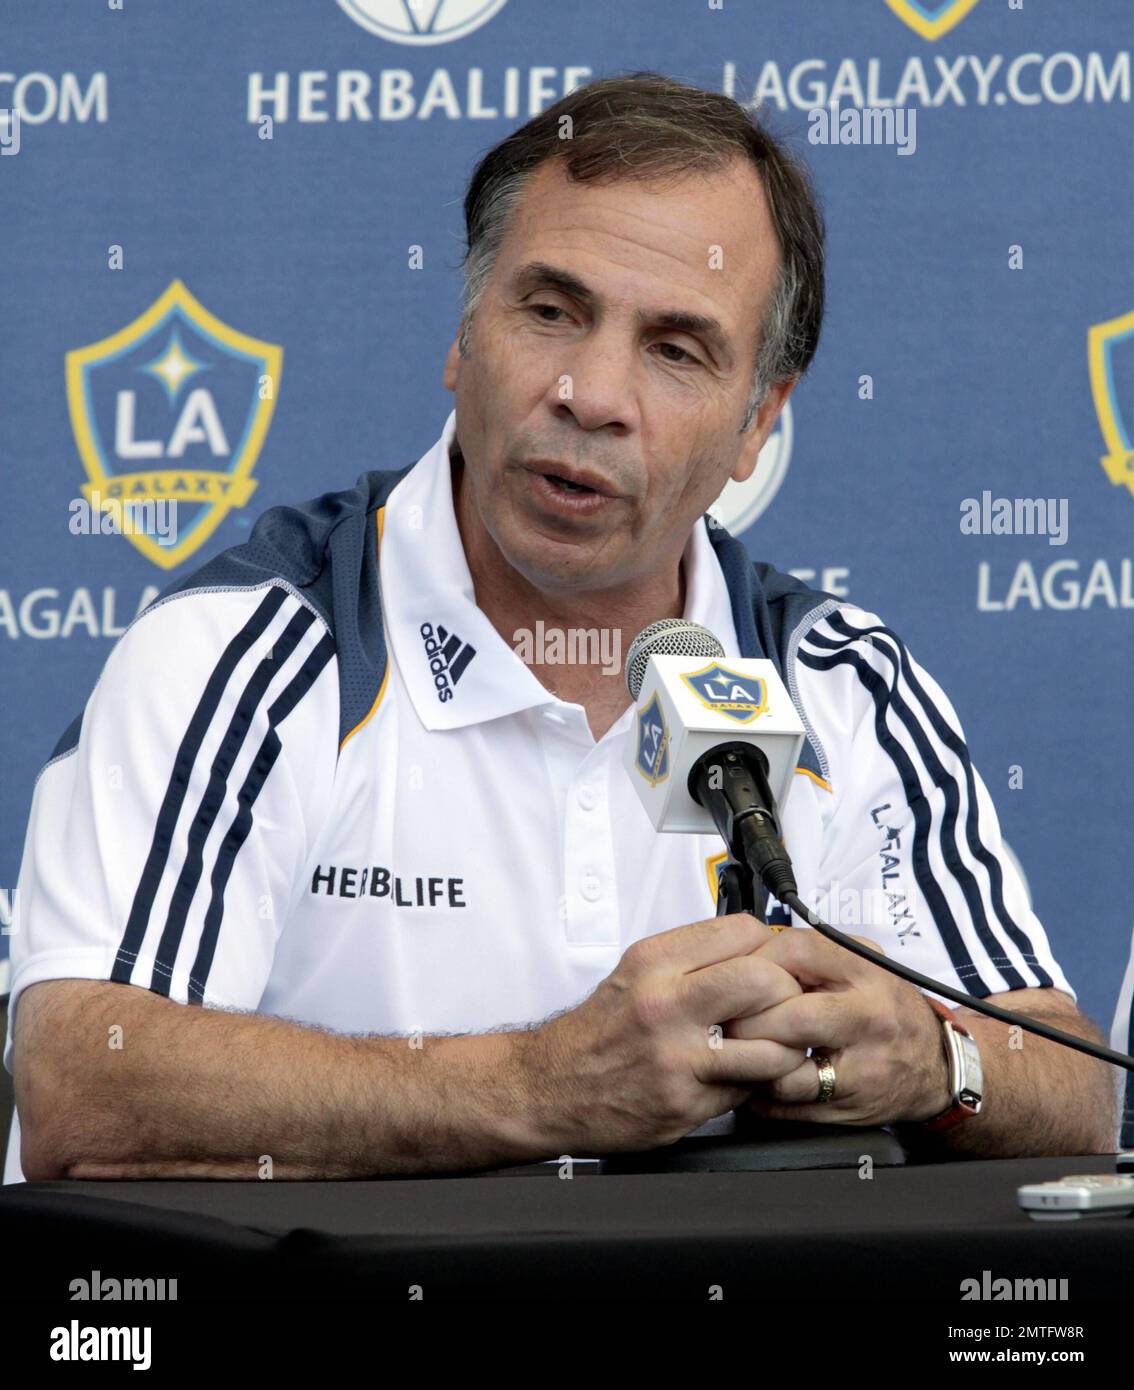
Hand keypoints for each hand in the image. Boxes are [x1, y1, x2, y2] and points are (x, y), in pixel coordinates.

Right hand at [522, 913, 808, 1153]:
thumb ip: (692, 959)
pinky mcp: (684, 1102)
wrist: (550, 1086)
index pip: (743, 933)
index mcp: (654, 962)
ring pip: (770, 1045)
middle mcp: (664, 1004)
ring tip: (773, 1046)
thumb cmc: (600, 1030)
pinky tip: (738, 1076)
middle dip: (787, 994)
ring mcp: (677, 1057)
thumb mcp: (637, 972)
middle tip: (782, 1005)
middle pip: (764, 981)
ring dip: (784, 1048)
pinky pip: (747, 1089)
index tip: (770, 961)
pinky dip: (753, 1083)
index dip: (768, 947)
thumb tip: (754, 950)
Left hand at [723, 928, 951, 1125]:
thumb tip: (745, 956)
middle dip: (747, 1018)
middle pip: (790, 1015)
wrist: (937, 1066)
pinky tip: (755, 1077)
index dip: (756, 962)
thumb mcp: (861, 966)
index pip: (797, 952)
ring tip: (740, 1049)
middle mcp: (871, 1018)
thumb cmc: (888, 1011)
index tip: (736, 972)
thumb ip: (810, 958)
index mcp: (868, 972)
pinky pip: (786, 1103)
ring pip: (784, 1069)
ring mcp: (863, 1068)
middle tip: (727, 1019)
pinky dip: (759, 1092)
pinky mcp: (849, 1108)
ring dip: (750, 1060)